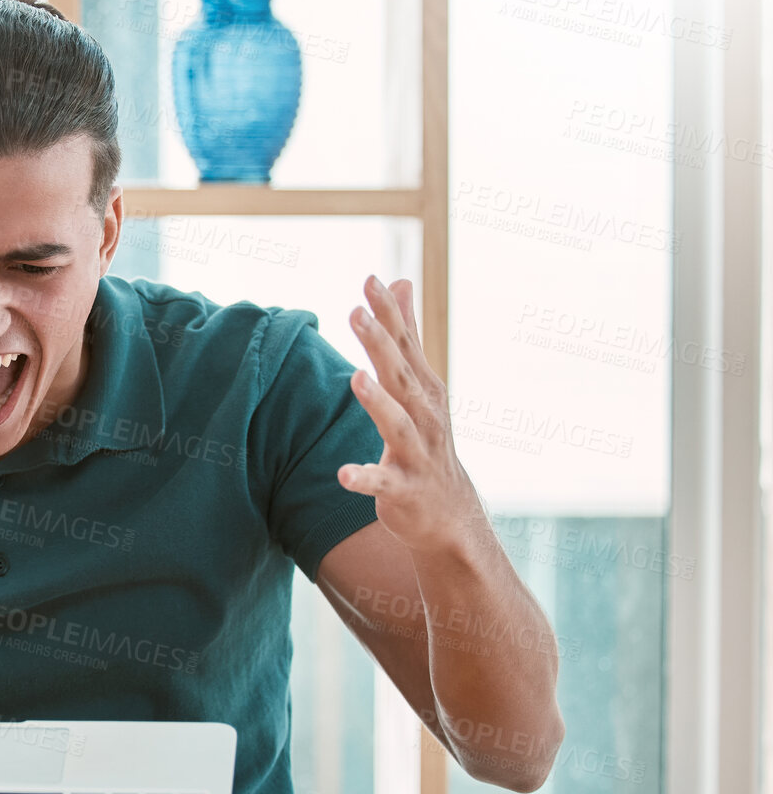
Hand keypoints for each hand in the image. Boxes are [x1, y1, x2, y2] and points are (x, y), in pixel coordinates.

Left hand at [338, 276, 484, 556]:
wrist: (449, 513)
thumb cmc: (426, 440)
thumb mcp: (419, 384)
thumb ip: (407, 334)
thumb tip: (399, 280)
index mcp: (424, 390)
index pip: (406, 346)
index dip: (389, 314)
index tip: (369, 281)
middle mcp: (425, 417)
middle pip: (401, 376)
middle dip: (381, 344)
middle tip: (356, 312)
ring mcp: (416, 454)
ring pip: (397, 425)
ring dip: (377, 403)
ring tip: (356, 377)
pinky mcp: (403, 490)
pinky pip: (382, 483)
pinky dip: (365, 478)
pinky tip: (344, 474)